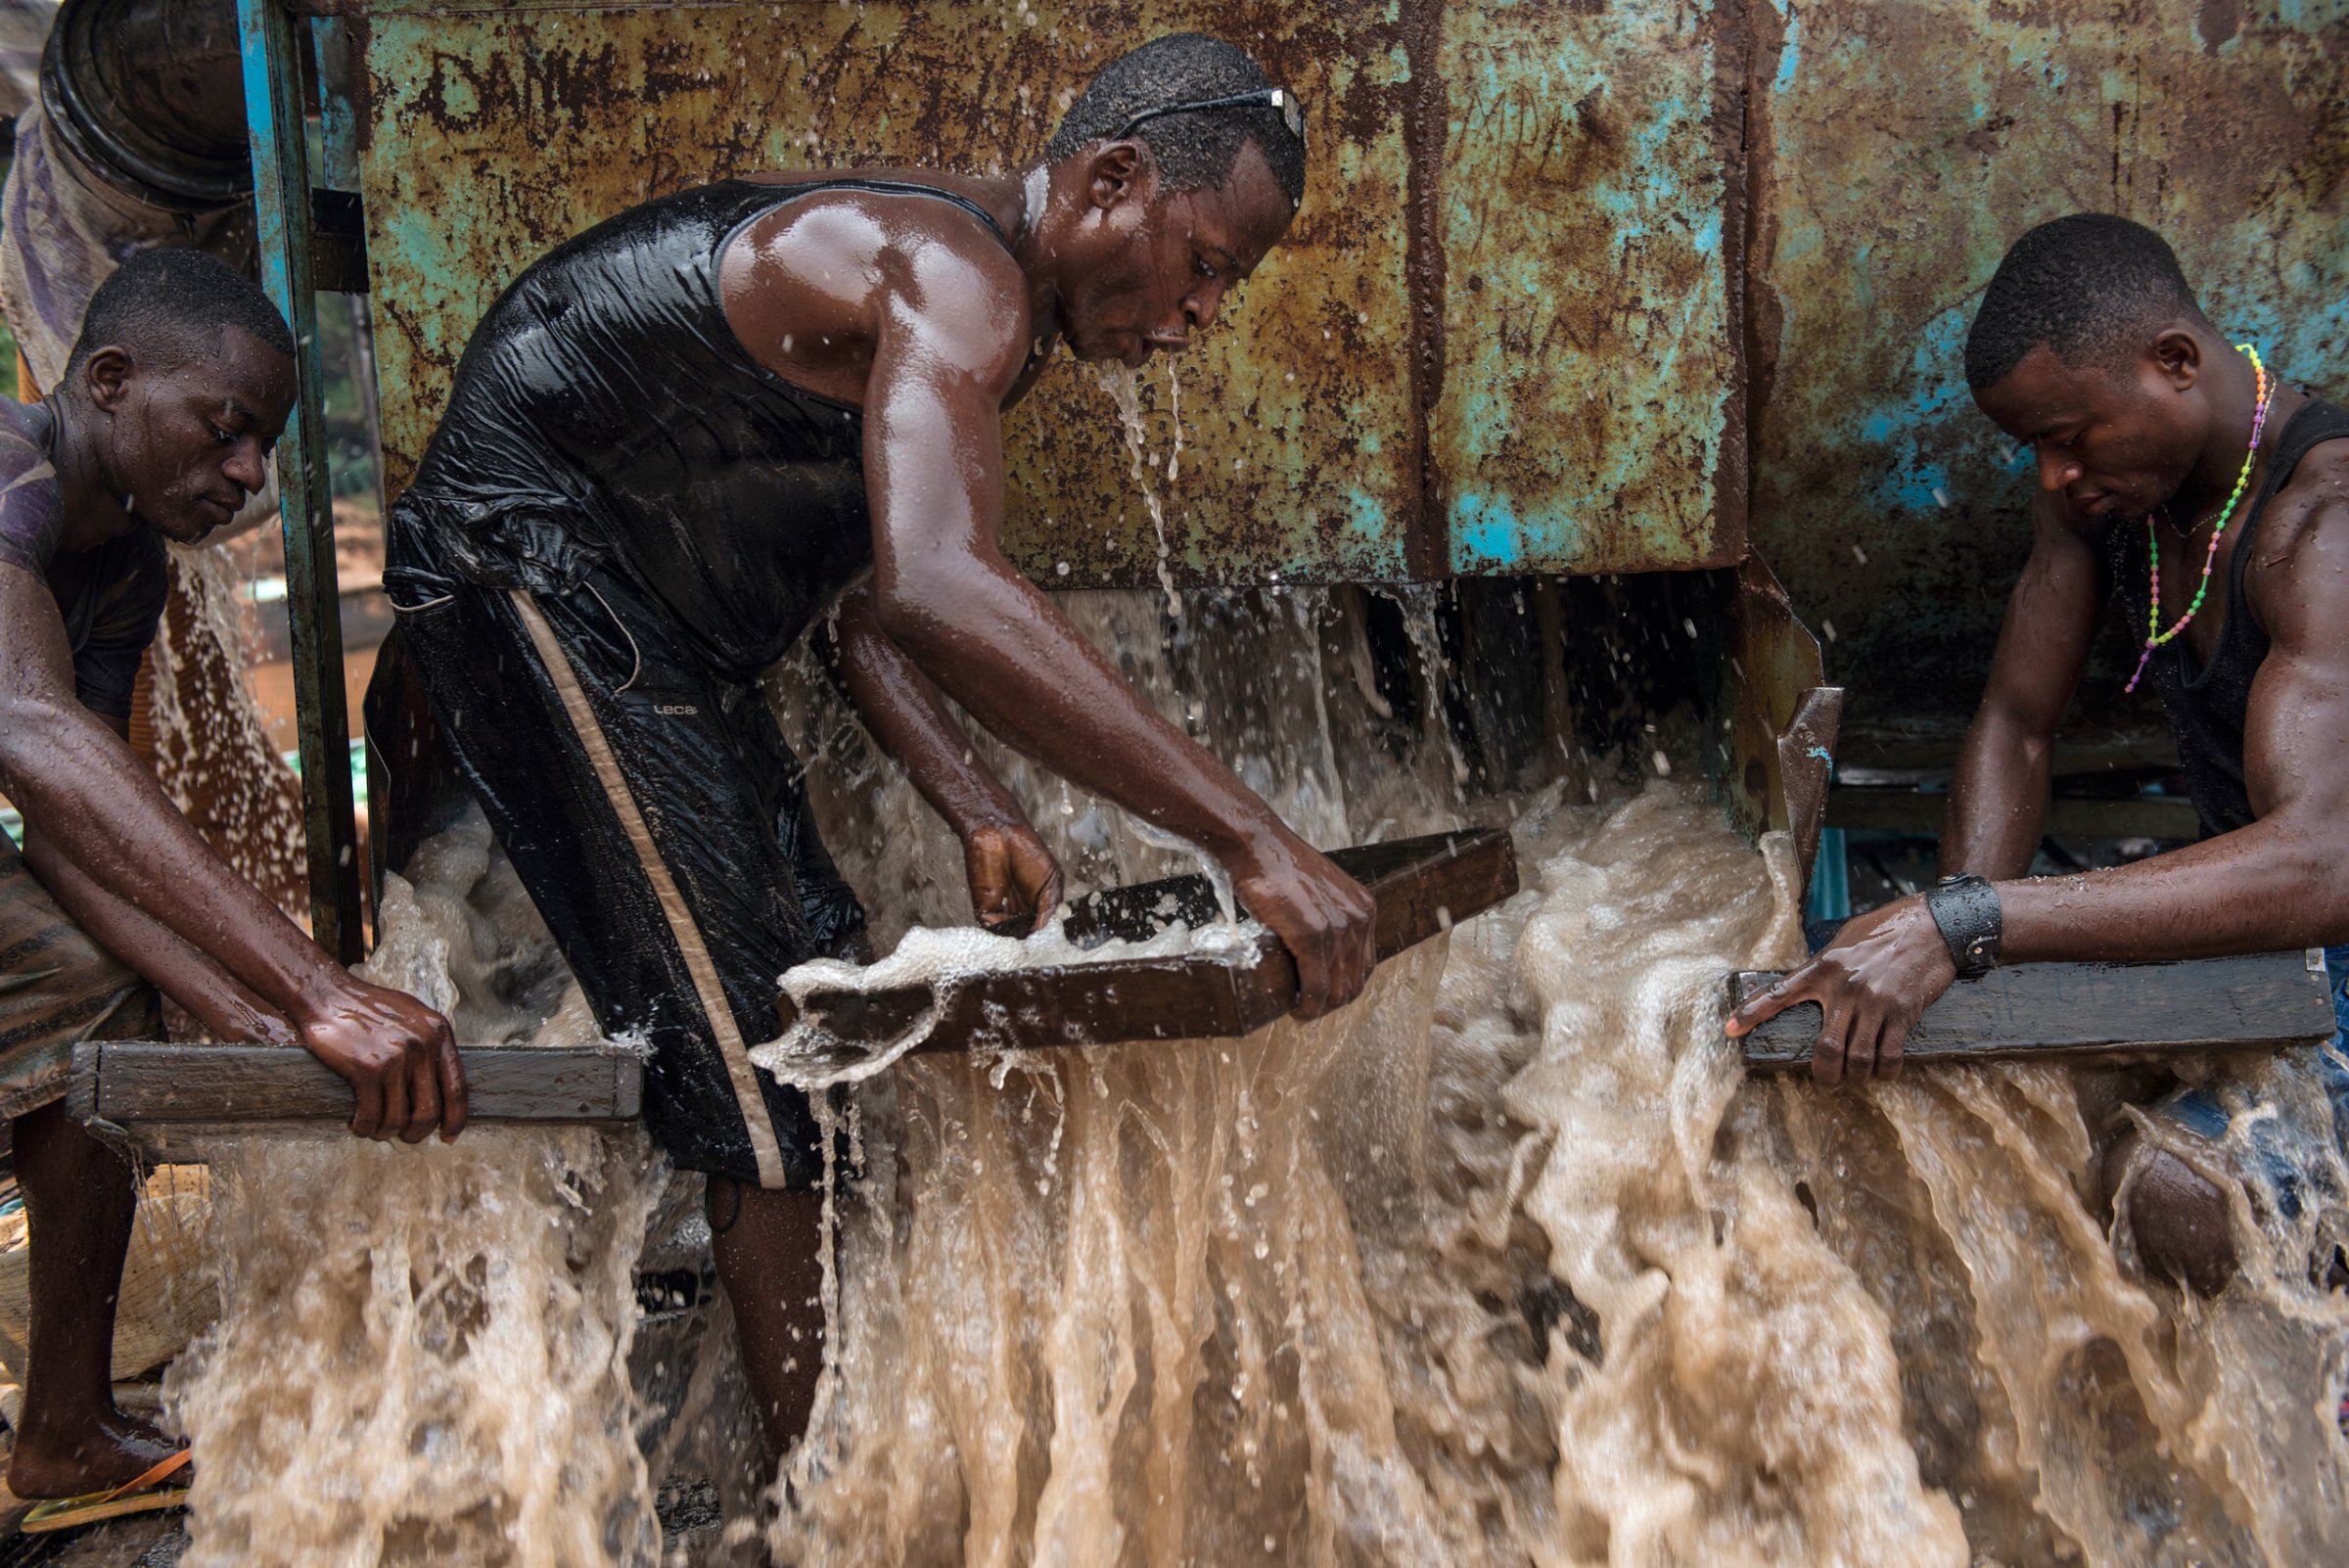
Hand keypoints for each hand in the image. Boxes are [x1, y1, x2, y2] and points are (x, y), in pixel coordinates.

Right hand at [294, 978, 467, 1141]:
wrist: (327, 996)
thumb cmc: (369, 1009)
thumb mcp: (414, 1017)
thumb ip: (431, 1043)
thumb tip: (443, 1084)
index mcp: (439, 1033)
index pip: (457, 1088)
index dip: (455, 1119)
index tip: (448, 1137)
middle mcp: (422, 1046)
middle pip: (429, 1111)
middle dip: (417, 1133)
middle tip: (405, 1137)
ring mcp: (395, 1057)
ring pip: (398, 1118)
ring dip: (386, 1132)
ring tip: (376, 1130)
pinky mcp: (366, 1068)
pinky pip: (371, 1115)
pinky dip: (364, 1127)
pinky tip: (357, 1125)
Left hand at [963, 818, 1063, 933]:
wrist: (1001, 834)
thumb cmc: (1028, 851)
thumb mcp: (1053, 879)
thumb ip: (1050, 905)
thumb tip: (1043, 927)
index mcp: (1035, 904)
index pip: (1040, 927)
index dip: (1044, 932)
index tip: (1049, 933)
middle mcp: (1018, 910)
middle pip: (1025, 933)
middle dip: (1031, 934)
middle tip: (1036, 929)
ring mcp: (1001, 910)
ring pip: (1010, 934)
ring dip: (1018, 932)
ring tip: (1025, 921)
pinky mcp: (984, 908)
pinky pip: (993, 928)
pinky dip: (1002, 929)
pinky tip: (1011, 919)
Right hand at [1231, 829, 1375, 1019]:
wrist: (1257, 846)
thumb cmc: (1279, 868)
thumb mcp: (1320, 891)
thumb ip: (1329, 917)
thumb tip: (1319, 951)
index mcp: (1364, 909)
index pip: (1365, 965)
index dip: (1345, 987)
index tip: (1324, 997)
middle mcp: (1358, 919)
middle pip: (1355, 981)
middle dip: (1334, 1003)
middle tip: (1310, 1010)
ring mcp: (1337, 928)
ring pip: (1337, 990)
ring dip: (1321, 1010)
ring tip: (1302, 1014)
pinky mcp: (1312, 935)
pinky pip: (1316, 987)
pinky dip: (1309, 1007)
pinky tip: (1297, 1011)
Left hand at [1725, 895, 1955, 1085]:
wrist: (1931, 926)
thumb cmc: (1882, 932)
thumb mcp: (1842, 943)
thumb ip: (1823, 968)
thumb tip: (1804, 989)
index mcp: (1823, 968)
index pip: (1778, 993)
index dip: (1751, 1014)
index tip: (1730, 1031)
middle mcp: (1845, 987)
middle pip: (1826, 1048)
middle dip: (1824, 1074)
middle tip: (1827, 1080)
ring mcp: (1875, 1002)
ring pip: (1857, 1058)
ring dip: (1855, 1077)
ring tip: (1856, 1078)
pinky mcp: (1903, 1012)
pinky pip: (1890, 1055)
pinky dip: (1885, 1071)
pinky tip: (1883, 1072)